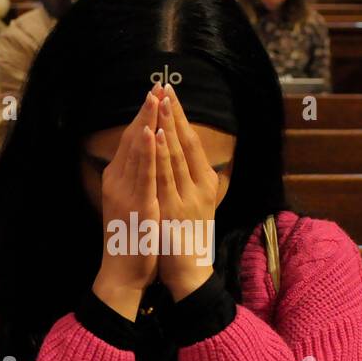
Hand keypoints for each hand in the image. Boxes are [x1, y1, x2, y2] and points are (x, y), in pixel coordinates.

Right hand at [93, 88, 160, 319]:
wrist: (122, 272)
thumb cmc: (130, 241)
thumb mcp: (130, 205)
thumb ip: (133, 183)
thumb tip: (143, 163)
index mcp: (117, 180)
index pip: (131, 141)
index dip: (142, 117)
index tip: (153, 95)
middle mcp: (117, 181)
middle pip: (132, 138)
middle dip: (145, 111)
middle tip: (157, 85)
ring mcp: (126, 191)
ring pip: (137, 150)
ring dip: (146, 122)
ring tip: (155, 97)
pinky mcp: (137, 203)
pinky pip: (143, 173)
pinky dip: (146, 151)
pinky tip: (151, 132)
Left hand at [155, 83, 218, 300]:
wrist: (187, 273)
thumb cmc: (186, 239)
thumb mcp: (190, 205)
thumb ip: (187, 182)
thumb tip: (179, 158)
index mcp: (204, 183)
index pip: (192, 142)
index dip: (181, 117)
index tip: (170, 94)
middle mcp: (199, 187)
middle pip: (185, 143)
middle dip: (174, 114)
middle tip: (165, 87)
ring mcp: (187, 197)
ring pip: (175, 155)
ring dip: (168, 127)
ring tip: (161, 102)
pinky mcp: (172, 208)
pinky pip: (164, 176)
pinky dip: (161, 154)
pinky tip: (157, 136)